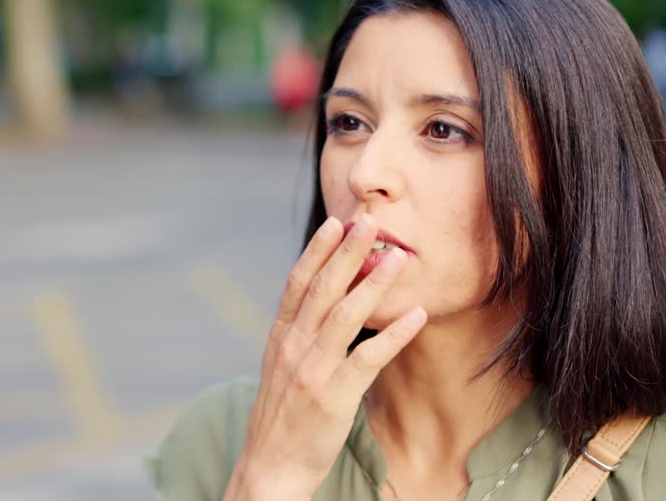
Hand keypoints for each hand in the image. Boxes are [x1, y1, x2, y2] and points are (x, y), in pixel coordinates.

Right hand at [221, 214, 426, 500]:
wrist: (271, 465)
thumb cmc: (282, 417)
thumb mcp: (280, 368)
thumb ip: (298, 336)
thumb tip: (322, 306)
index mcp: (279, 337)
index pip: (297, 284)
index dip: (316, 251)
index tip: (335, 223)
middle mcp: (292, 347)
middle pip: (322, 289)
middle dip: (347, 253)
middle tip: (369, 221)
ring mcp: (312, 369)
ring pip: (345, 315)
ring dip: (373, 284)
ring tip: (398, 259)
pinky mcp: (334, 395)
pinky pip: (368, 357)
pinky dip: (394, 334)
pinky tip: (415, 315)